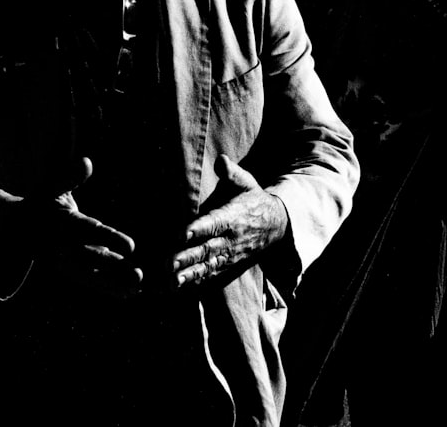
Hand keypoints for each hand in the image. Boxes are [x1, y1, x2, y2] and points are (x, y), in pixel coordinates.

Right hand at [27, 157, 141, 299]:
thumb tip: (86, 162)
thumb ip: (69, 177)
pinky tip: (130, 292)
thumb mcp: (50, 187)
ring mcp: (66, 261)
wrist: (16, 230)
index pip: (88, 231)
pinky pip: (90, 280)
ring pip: (92, 274)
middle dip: (115, 267)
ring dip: (115, 282)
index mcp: (61, 224)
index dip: (109, 238)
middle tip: (138, 274)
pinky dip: (108, 287)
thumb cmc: (38, 204)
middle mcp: (62, 246)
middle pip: (92, 258)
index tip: (131, 246)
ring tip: (138, 284)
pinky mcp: (70, 269)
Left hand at [171, 154, 288, 288]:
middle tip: (169, 262)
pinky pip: (213, 274)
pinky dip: (197, 281)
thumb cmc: (253, 198)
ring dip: (190, 273)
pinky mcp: (229, 265)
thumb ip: (232, 173)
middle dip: (188, 257)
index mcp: (232, 216)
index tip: (183, 233)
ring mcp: (230, 254)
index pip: (214, 223)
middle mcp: (230, 238)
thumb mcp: (246, 182)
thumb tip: (221, 160)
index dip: (199, 228)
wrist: (277, 225)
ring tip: (172, 280)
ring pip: (208, 266)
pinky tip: (181, 286)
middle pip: (207, 249)